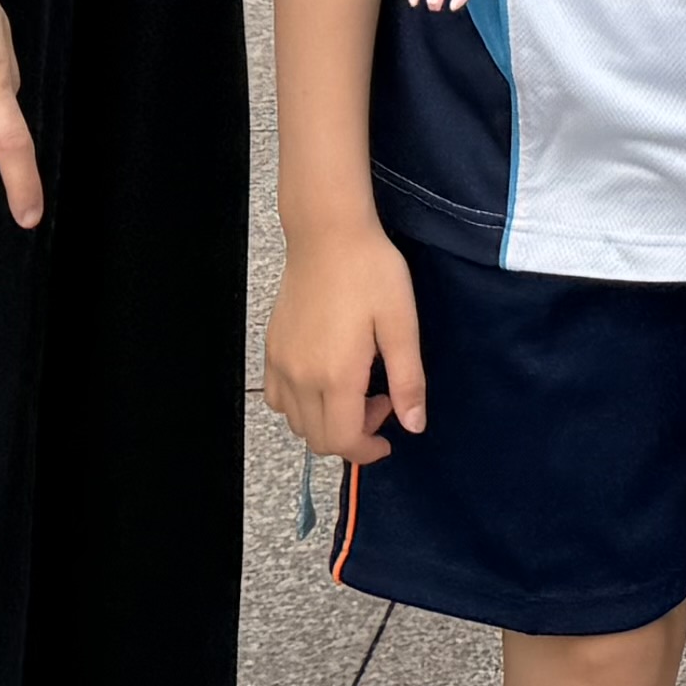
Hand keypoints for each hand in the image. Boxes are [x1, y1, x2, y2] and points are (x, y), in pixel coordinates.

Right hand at [262, 221, 425, 458]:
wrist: (328, 234)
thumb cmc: (372, 273)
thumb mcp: (402, 324)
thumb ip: (408, 380)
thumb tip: (414, 425)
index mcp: (335, 376)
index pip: (344, 441)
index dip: (369, 451)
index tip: (391, 436)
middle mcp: (301, 378)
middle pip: (319, 439)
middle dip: (354, 435)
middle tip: (382, 398)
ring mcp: (281, 364)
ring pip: (297, 422)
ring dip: (327, 421)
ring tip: (356, 387)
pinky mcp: (271, 349)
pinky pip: (277, 398)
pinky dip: (300, 405)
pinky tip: (324, 379)